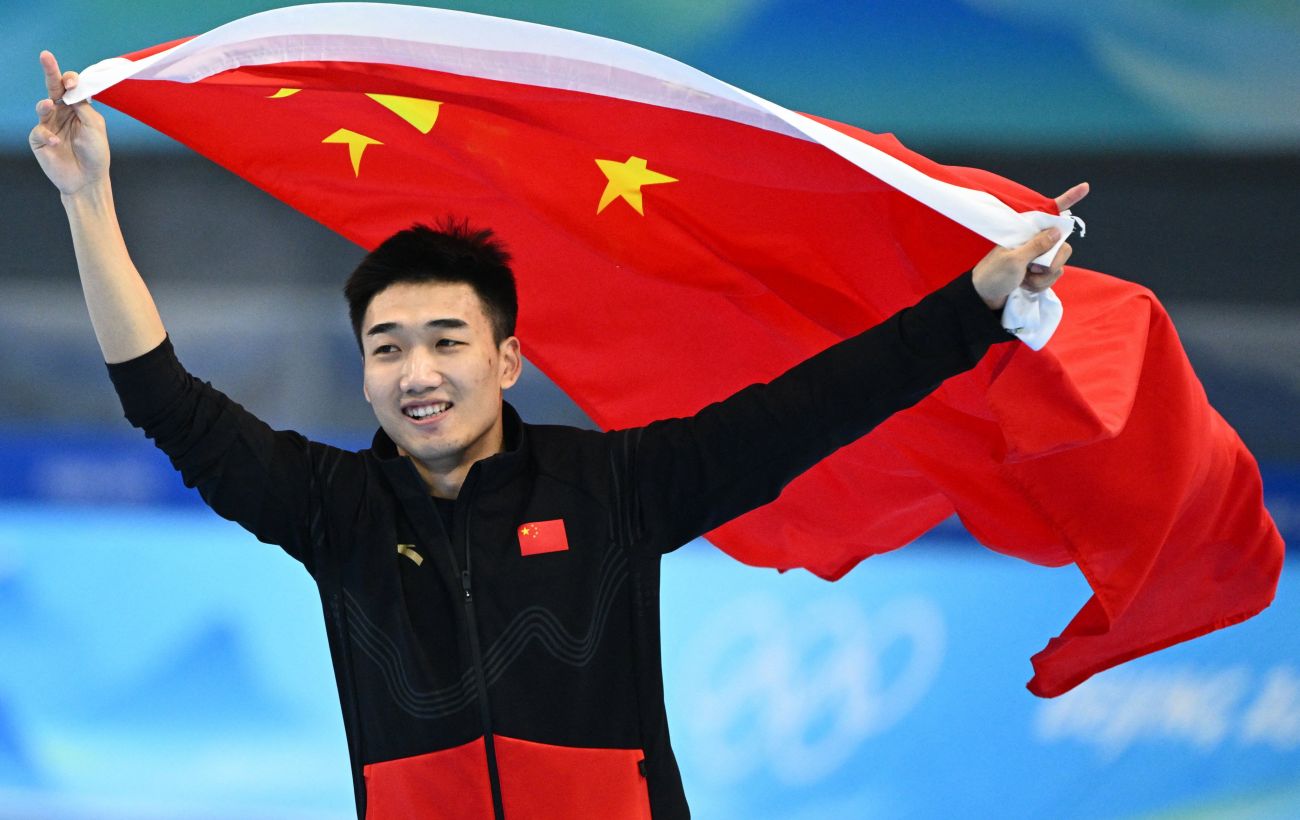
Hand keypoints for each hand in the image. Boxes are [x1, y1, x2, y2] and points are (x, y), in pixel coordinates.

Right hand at [29, 50, 109, 195]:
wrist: (88, 180)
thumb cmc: (96, 154)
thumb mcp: (95, 127)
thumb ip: (83, 107)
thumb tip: (70, 90)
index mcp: (77, 108)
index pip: (71, 87)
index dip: (70, 80)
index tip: (72, 81)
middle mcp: (62, 113)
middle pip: (53, 89)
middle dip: (50, 71)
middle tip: (46, 55)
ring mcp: (49, 125)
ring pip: (42, 107)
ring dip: (45, 105)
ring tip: (48, 105)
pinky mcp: (39, 140)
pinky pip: (39, 131)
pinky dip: (46, 135)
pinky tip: (55, 142)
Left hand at [971, 182, 1087, 308]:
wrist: (984, 298)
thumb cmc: (994, 275)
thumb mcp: (1014, 260)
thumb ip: (1037, 246)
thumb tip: (1057, 230)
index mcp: (1026, 233)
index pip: (1049, 213)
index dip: (1068, 198)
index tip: (1085, 186)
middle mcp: (1034, 242)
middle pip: (1062, 247)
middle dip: (1053, 263)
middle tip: (1033, 269)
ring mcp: (1036, 258)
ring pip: (1058, 266)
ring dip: (1042, 278)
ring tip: (1024, 280)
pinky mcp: (1037, 273)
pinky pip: (1051, 278)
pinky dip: (1040, 285)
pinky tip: (1025, 286)